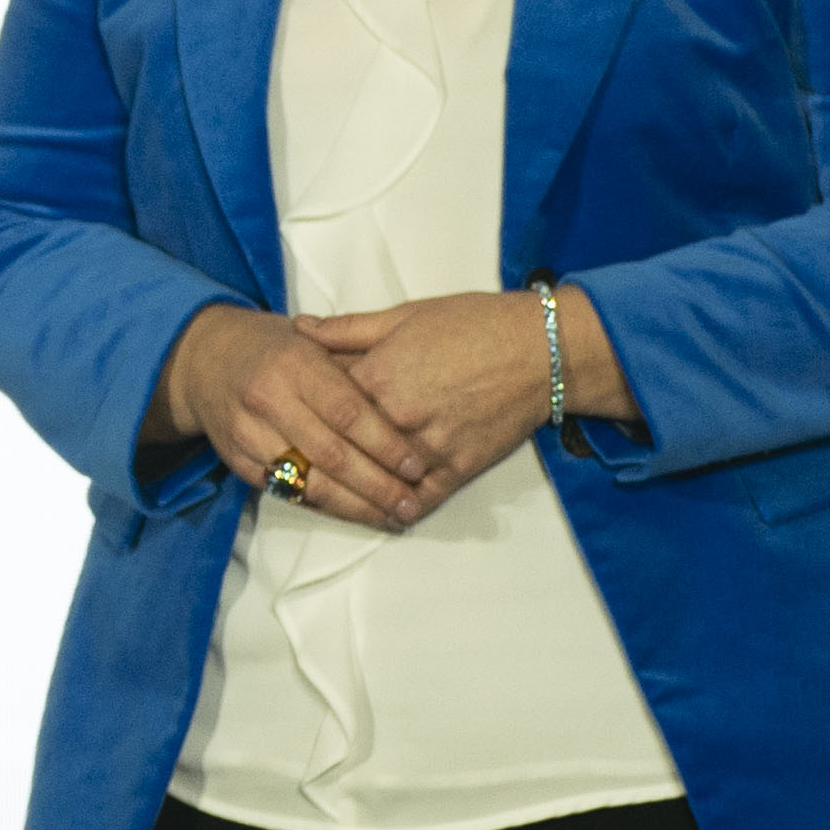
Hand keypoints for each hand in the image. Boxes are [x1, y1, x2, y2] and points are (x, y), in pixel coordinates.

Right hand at [155, 302, 421, 526]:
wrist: (205, 360)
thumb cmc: (275, 348)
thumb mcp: (314, 338)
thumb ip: (357, 363)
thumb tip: (406, 400)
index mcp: (294, 363)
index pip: (347, 412)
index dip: (384, 444)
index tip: (415, 466)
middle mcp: (267, 399)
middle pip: (331, 454)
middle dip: (377, 485)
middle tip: (411, 504)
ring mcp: (248, 435)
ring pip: (309, 482)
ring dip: (355, 506)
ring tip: (392, 517)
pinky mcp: (239, 463)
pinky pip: (288, 492)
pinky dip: (326, 507)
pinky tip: (356, 513)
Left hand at [318, 291, 574, 513]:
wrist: (540, 348)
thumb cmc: (472, 324)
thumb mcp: (404, 315)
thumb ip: (347, 329)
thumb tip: (298, 328)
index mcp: (377, 376)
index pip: (321, 405)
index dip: (304, 412)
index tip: (290, 422)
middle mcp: (397, 418)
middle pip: (342, 449)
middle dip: (319, 457)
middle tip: (297, 467)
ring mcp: (428, 447)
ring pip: (376, 481)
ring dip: (353, 493)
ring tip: (329, 498)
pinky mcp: (458, 468)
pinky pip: (419, 499)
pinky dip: (399, 510)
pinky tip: (384, 514)